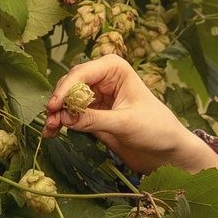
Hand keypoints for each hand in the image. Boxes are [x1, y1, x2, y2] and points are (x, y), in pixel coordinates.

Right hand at [43, 56, 217, 172]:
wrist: (167, 149)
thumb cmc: (156, 129)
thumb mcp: (125, 124)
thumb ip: (94, 119)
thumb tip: (64, 119)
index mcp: (114, 68)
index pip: (82, 73)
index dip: (66, 89)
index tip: (55, 108)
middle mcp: (102, 77)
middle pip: (70, 84)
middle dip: (59, 102)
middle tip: (50, 121)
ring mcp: (96, 95)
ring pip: (67, 99)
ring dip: (57, 114)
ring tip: (50, 130)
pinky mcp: (92, 112)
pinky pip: (71, 114)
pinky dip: (62, 122)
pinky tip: (53, 133)